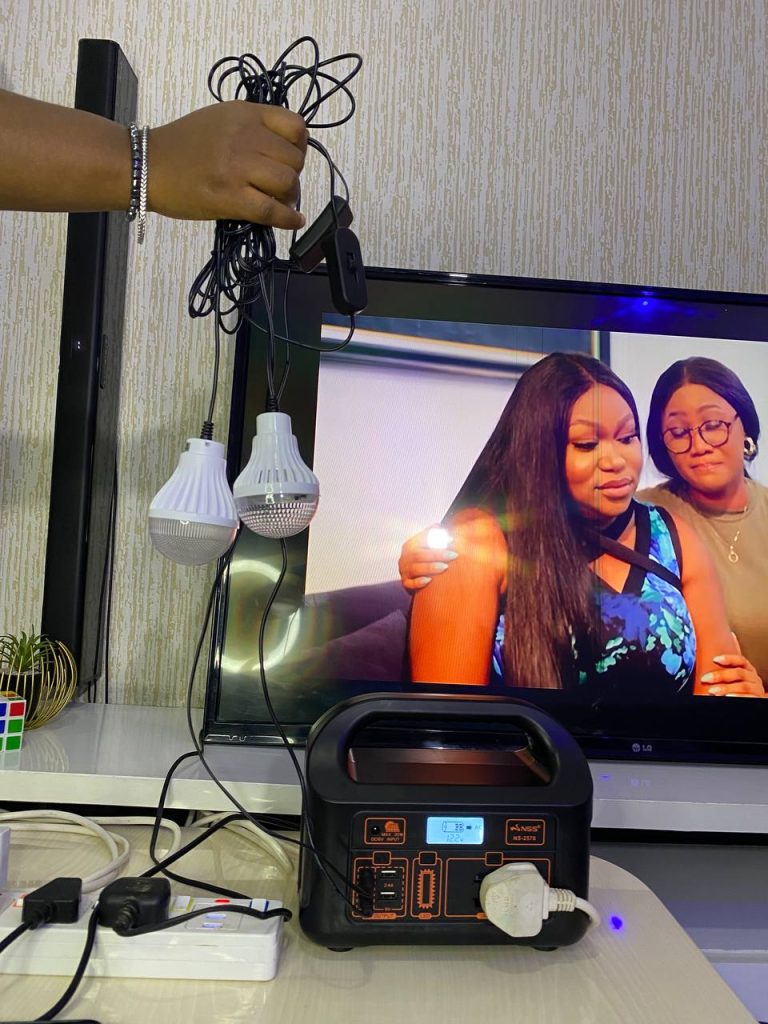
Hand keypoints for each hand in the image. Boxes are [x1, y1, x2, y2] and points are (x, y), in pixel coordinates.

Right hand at [149, 101, 307, 227]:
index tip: (288, 159)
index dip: (299, 147)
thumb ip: (252, 129)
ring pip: (288, 184)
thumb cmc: (182, 145)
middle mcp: (245, 136)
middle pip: (294, 160)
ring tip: (277, 201)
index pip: (295, 126)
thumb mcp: (220, 119)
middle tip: (279, 186)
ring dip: (289, 197)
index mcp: (244, 113)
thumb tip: (284, 154)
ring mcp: (238, 167)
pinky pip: (272, 211)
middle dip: (293, 175)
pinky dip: (288, 219)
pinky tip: (293, 221)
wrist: (146, 165)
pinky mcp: (231, 197)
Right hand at [398, 525, 457, 591]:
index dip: (436, 539)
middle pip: (419, 555)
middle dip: (437, 555)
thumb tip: (439, 526)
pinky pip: (410, 584)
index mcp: (410, 545)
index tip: (451, 540)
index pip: (421, 540)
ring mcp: (404, 571)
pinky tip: (429, 580)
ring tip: (445, 567)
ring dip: (430, 568)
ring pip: (415, 569)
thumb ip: (432, 535)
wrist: (415, 577)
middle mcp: (405, 558)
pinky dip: (418, 582)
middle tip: (453, 555)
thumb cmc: (426, 558)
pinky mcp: (405, 583)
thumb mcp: (427, 545)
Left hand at [701, 633, 765, 696]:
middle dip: (721, 676)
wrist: (752, 697)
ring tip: (713, 691)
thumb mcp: (738, 670)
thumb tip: (731, 635)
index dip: (728, 658)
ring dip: (727, 688)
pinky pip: (749, 697)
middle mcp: (754, 678)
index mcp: (748, 669)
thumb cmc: (742, 683)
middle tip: (705, 678)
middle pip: (739, 673)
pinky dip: (739, 697)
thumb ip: (733, 659)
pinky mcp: (757, 698)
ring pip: (743, 686)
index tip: (715, 659)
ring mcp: (756, 689)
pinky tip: (728, 697)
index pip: (740, 660)